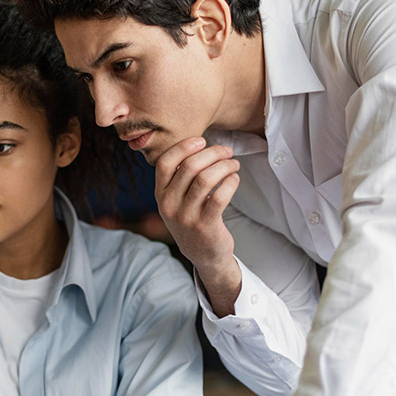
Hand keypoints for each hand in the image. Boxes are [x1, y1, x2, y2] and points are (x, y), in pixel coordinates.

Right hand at [155, 137, 241, 312]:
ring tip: (234, 164)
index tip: (202, 141)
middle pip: (190, 166)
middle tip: (227, 151)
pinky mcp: (205, 225)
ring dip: (224, 166)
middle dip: (213, 153)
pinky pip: (220, 196)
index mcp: (160, 195)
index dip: (184, 147)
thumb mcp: (176, 200)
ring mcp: (186, 217)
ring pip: (206, 178)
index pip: (165, 163)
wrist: (203, 254)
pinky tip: (234, 179)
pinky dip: (230, 182)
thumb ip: (180, 177)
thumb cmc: (192, 219)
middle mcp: (169, 205)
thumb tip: (200, 145)